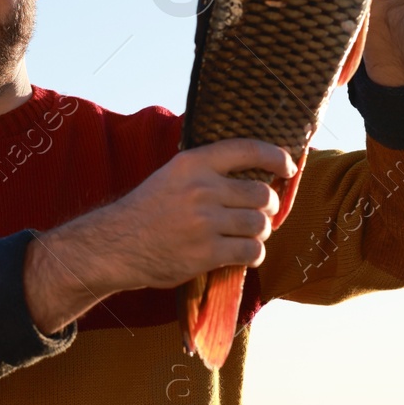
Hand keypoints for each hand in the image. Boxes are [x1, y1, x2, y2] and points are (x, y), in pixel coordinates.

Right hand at [22, 138, 294, 332]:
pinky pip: (250, 251)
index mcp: (193, 163)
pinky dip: (253, 254)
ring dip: (260, 233)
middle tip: (261, 214)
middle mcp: (202, 189)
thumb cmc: (147, 211)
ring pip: (260, 225)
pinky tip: (243, 254)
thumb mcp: (172, 176)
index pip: (247, 150)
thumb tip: (256, 173)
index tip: (287, 167)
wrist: (116, 245)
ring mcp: (205, 221)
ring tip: (248, 236)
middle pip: (262, 194)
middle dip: (269, 207)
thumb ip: (206, 170)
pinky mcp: (206, 252)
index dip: (276, 157)